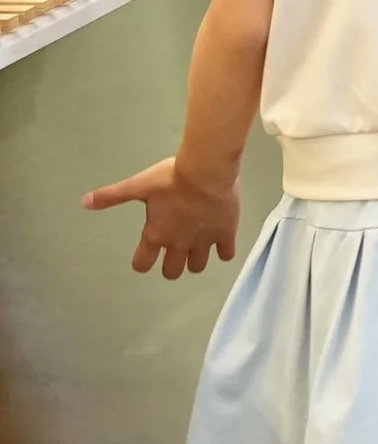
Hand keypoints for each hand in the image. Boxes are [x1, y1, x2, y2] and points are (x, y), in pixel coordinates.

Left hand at [86, 156, 238, 278]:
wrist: (207, 171)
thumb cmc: (171, 178)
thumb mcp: (138, 185)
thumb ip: (112, 196)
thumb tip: (83, 202)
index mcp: (156, 235)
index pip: (142, 264)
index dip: (143, 262)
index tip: (147, 255)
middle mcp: (178, 244)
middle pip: (172, 272)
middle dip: (171, 265)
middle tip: (175, 251)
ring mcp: (204, 241)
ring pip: (198, 267)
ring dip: (195, 260)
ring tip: (197, 246)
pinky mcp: (225, 234)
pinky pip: (227, 254)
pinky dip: (224, 251)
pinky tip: (221, 240)